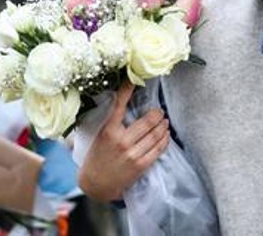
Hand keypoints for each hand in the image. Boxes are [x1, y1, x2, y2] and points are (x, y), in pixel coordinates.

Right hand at [77, 82, 169, 201]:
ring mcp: (132, 154)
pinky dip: (164, 140)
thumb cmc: (96, 157)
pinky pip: (158, 149)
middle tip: (159, 110)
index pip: (119, 105)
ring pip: (155, 135)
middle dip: (157, 114)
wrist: (96, 183)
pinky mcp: (141, 165)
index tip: (133, 79)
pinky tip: (166, 136)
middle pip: (147, 122)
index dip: (127, 90)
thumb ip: (111, 122)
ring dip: (163, 126)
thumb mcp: (99, 136)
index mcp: (108, 131)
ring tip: (165, 122)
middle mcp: (121, 141)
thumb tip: (122, 103)